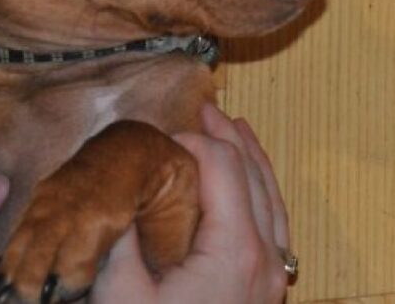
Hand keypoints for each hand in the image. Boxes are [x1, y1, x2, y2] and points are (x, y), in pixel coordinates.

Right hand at [92, 103, 289, 303]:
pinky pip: (276, 225)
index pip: (224, 167)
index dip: (195, 141)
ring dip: (252, 158)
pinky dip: (264, 192)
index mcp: (234, 251)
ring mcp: (274, 274)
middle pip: (253, 175)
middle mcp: (265, 256)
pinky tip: (254, 181)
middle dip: (227, 138)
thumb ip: (119, 239)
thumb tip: (119, 188)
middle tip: (204, 110)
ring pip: (272, 197)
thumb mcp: (121, 299)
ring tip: (236, 128)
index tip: (162, 139)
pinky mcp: (269, 288)